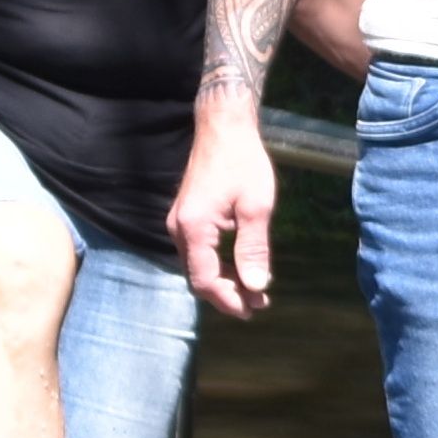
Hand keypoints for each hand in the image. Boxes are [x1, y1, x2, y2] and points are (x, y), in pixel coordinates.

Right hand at [169, 101, 277, 316]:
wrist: (223, 128)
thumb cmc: (243, 162)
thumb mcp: (256, 207)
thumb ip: (253, 249)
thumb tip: (255, 286)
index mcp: (194, 228)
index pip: (205, 280)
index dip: (228, 300)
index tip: (253, 309)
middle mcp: (179, 228)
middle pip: (198, 277)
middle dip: (228, 294)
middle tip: (258, 304)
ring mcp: (180, 222)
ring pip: (197, 266)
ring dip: (224, 281)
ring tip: (254, 291)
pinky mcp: (186, 217)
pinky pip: (198, 252)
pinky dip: (218, 265)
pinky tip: (240, 268)